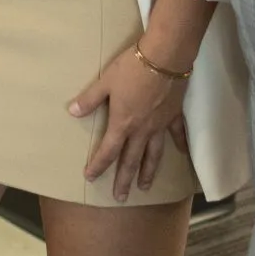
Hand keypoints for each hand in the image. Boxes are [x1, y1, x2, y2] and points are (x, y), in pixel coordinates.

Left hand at [71, 44, 189, 202]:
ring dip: (148, 172)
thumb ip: (90, 99)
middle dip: (124, 179)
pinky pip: (177, 134)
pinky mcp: (174, 115)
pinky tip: (182, 153)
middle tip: (120, 197)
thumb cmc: (131, 68)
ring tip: (145, 186)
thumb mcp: (104, 82)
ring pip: (154, 154)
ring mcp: (160, 125)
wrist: (164, 58)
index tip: (90, 178)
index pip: (108, 151)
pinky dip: (179, 144)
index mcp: (123, 123)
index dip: (98, 165)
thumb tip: (72, 112)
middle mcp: (142, 130)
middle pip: (131, 160)